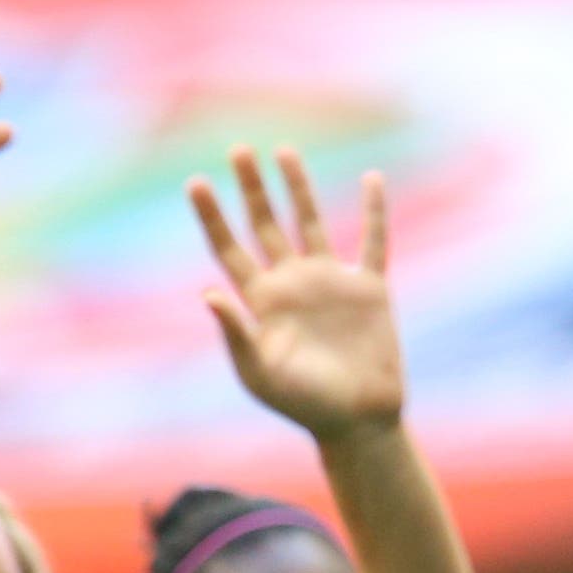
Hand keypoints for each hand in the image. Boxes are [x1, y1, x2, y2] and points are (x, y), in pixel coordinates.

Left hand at [191, 148, 402, 439]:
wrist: (359, 421)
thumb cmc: (304, 404)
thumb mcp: (260, 373)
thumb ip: (235, 333)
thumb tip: (208, 293)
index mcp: (263, 301)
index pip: (230, 248)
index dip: (213, 217)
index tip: (198, 183)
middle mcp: (294, 284)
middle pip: (266, 225)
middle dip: (251, 189)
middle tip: (238, 150)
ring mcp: (332, 283)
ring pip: (311, 222)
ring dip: (298, 187)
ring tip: (283, 152)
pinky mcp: (370, 291)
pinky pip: (374, 241)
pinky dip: (375, 211)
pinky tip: (373, 179)